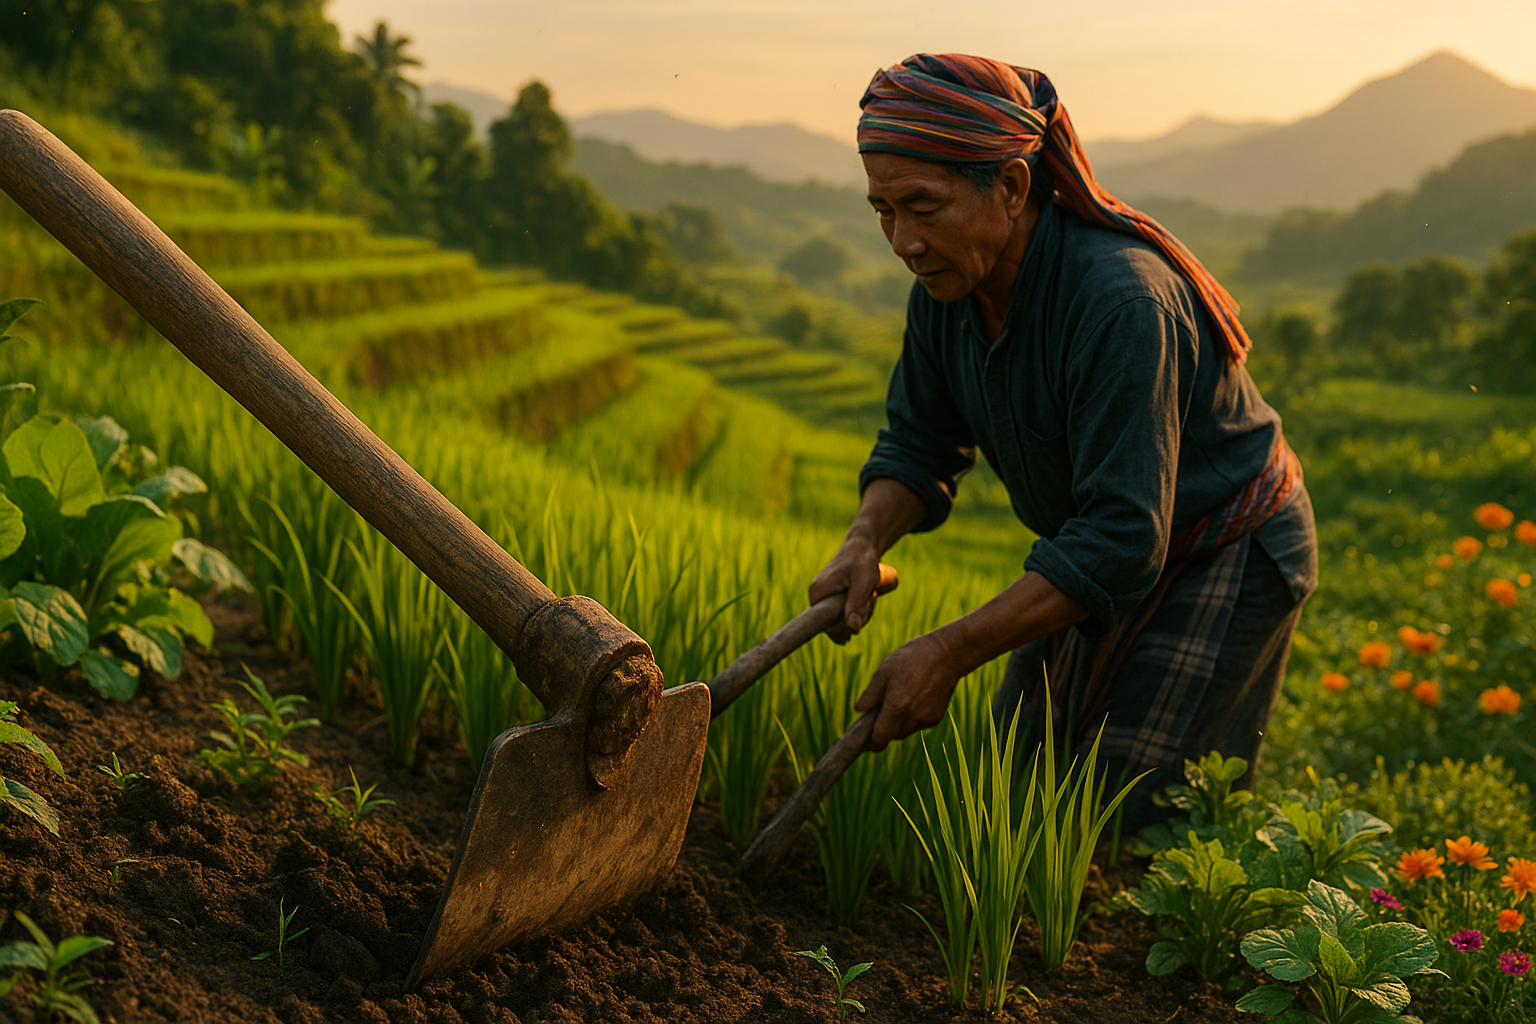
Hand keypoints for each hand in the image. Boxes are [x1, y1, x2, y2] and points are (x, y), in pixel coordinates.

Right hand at [808, 540, 898, 643]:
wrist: (863, 546)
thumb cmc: (863, 562)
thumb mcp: (863, 583)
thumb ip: (857, 604)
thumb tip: (853, 628)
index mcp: (817, 594)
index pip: (826, 626)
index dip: (845, 627)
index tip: (861, 613)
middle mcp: (817, 598)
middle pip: (836, 626)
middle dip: (856, 618)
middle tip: (869, 599)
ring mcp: (825, 599)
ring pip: (843, 621)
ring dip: (861, 613)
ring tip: (870, 595)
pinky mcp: (833, 599)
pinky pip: (845, 615)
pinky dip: (859, 610)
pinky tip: (867, 599)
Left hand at [854, 632, 962, 751]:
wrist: (947, 654)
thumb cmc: (912, 659)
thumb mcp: (884, 671)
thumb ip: (870, 694)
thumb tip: (859, 709)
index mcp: (896, 708)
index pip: (880, 738)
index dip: (870, 742)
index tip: (865, 739)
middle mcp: (912, 718)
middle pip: (892, 736)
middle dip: (883, 728)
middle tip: (880, 708)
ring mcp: (926, 719)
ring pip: (905, 730)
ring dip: (898, 722)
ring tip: (899, 698)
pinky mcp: (936, 717)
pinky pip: (918, 723)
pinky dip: (912, 717)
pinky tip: (914, 697)